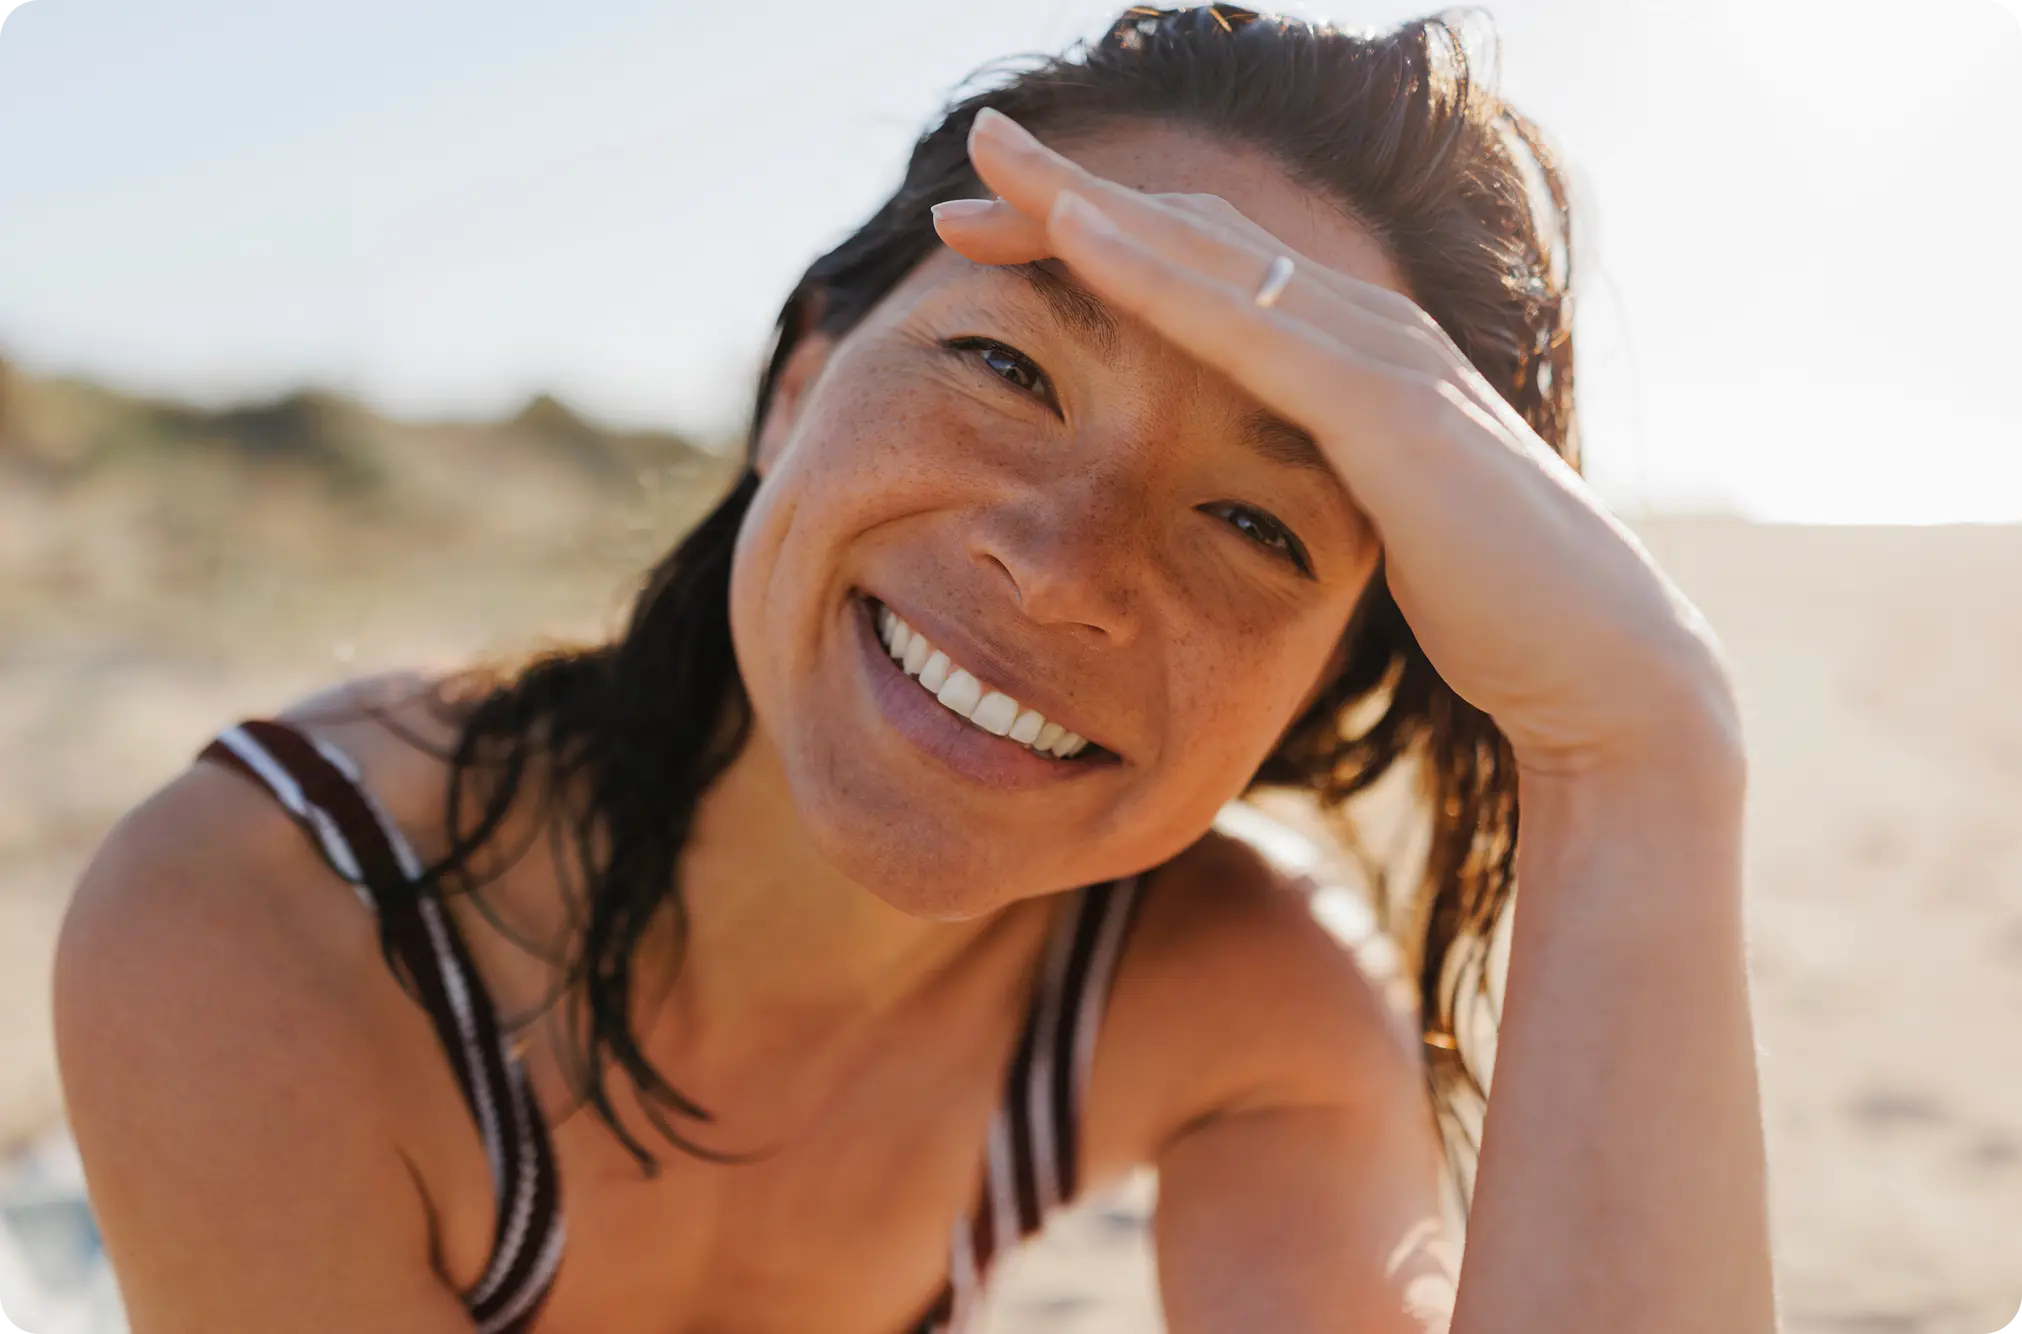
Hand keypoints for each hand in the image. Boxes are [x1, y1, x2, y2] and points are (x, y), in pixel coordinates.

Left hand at [935, 109, 1738, 775]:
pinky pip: (1249, 328)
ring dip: (1095, 207)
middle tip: (968, 167)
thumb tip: (1253, 494)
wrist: (1602, 673)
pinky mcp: (1391, 413)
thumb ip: (1316, 484)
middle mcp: (1369, 331)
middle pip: (1196, 233)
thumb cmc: (1491, 611)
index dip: (1101, 242)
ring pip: (1214, 252)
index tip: (995, 243)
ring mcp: (1385, 359)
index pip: (1209, 269)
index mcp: (1356, 358)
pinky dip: (1156, 277)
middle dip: (1072, 197)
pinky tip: (1075, 238)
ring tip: (992, 169)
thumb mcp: (1370, 526)